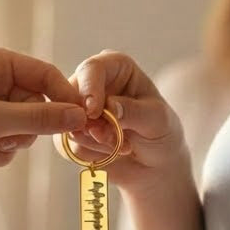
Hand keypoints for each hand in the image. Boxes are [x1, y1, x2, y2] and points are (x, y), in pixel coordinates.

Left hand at [0, 44, 86, 185]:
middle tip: (9, 139)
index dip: (64, 98)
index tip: (80, 122)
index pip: (45, 74)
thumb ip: (39, 119)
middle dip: (28, 127)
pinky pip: (10, 138)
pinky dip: (1, 150)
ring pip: (25, 125)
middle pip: (38, 103)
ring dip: (13, 142)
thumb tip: (78, 117)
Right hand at [59, 50, 189, 189]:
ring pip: (68, 123)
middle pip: (71, 96)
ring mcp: (78, 108)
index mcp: (115, 66)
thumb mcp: (157, 120)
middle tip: (113, 139)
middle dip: (91, 123)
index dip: (89, 89)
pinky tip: (109, 153)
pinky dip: (90, 154)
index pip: (92, 68)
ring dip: (93, 142)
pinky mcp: (71, 132)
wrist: (155, 163)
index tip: (94, 112)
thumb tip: (109, 106)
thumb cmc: (161, 132)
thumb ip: (134, 111)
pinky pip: (68, 145)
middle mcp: (92, 83)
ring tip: (121, 146)